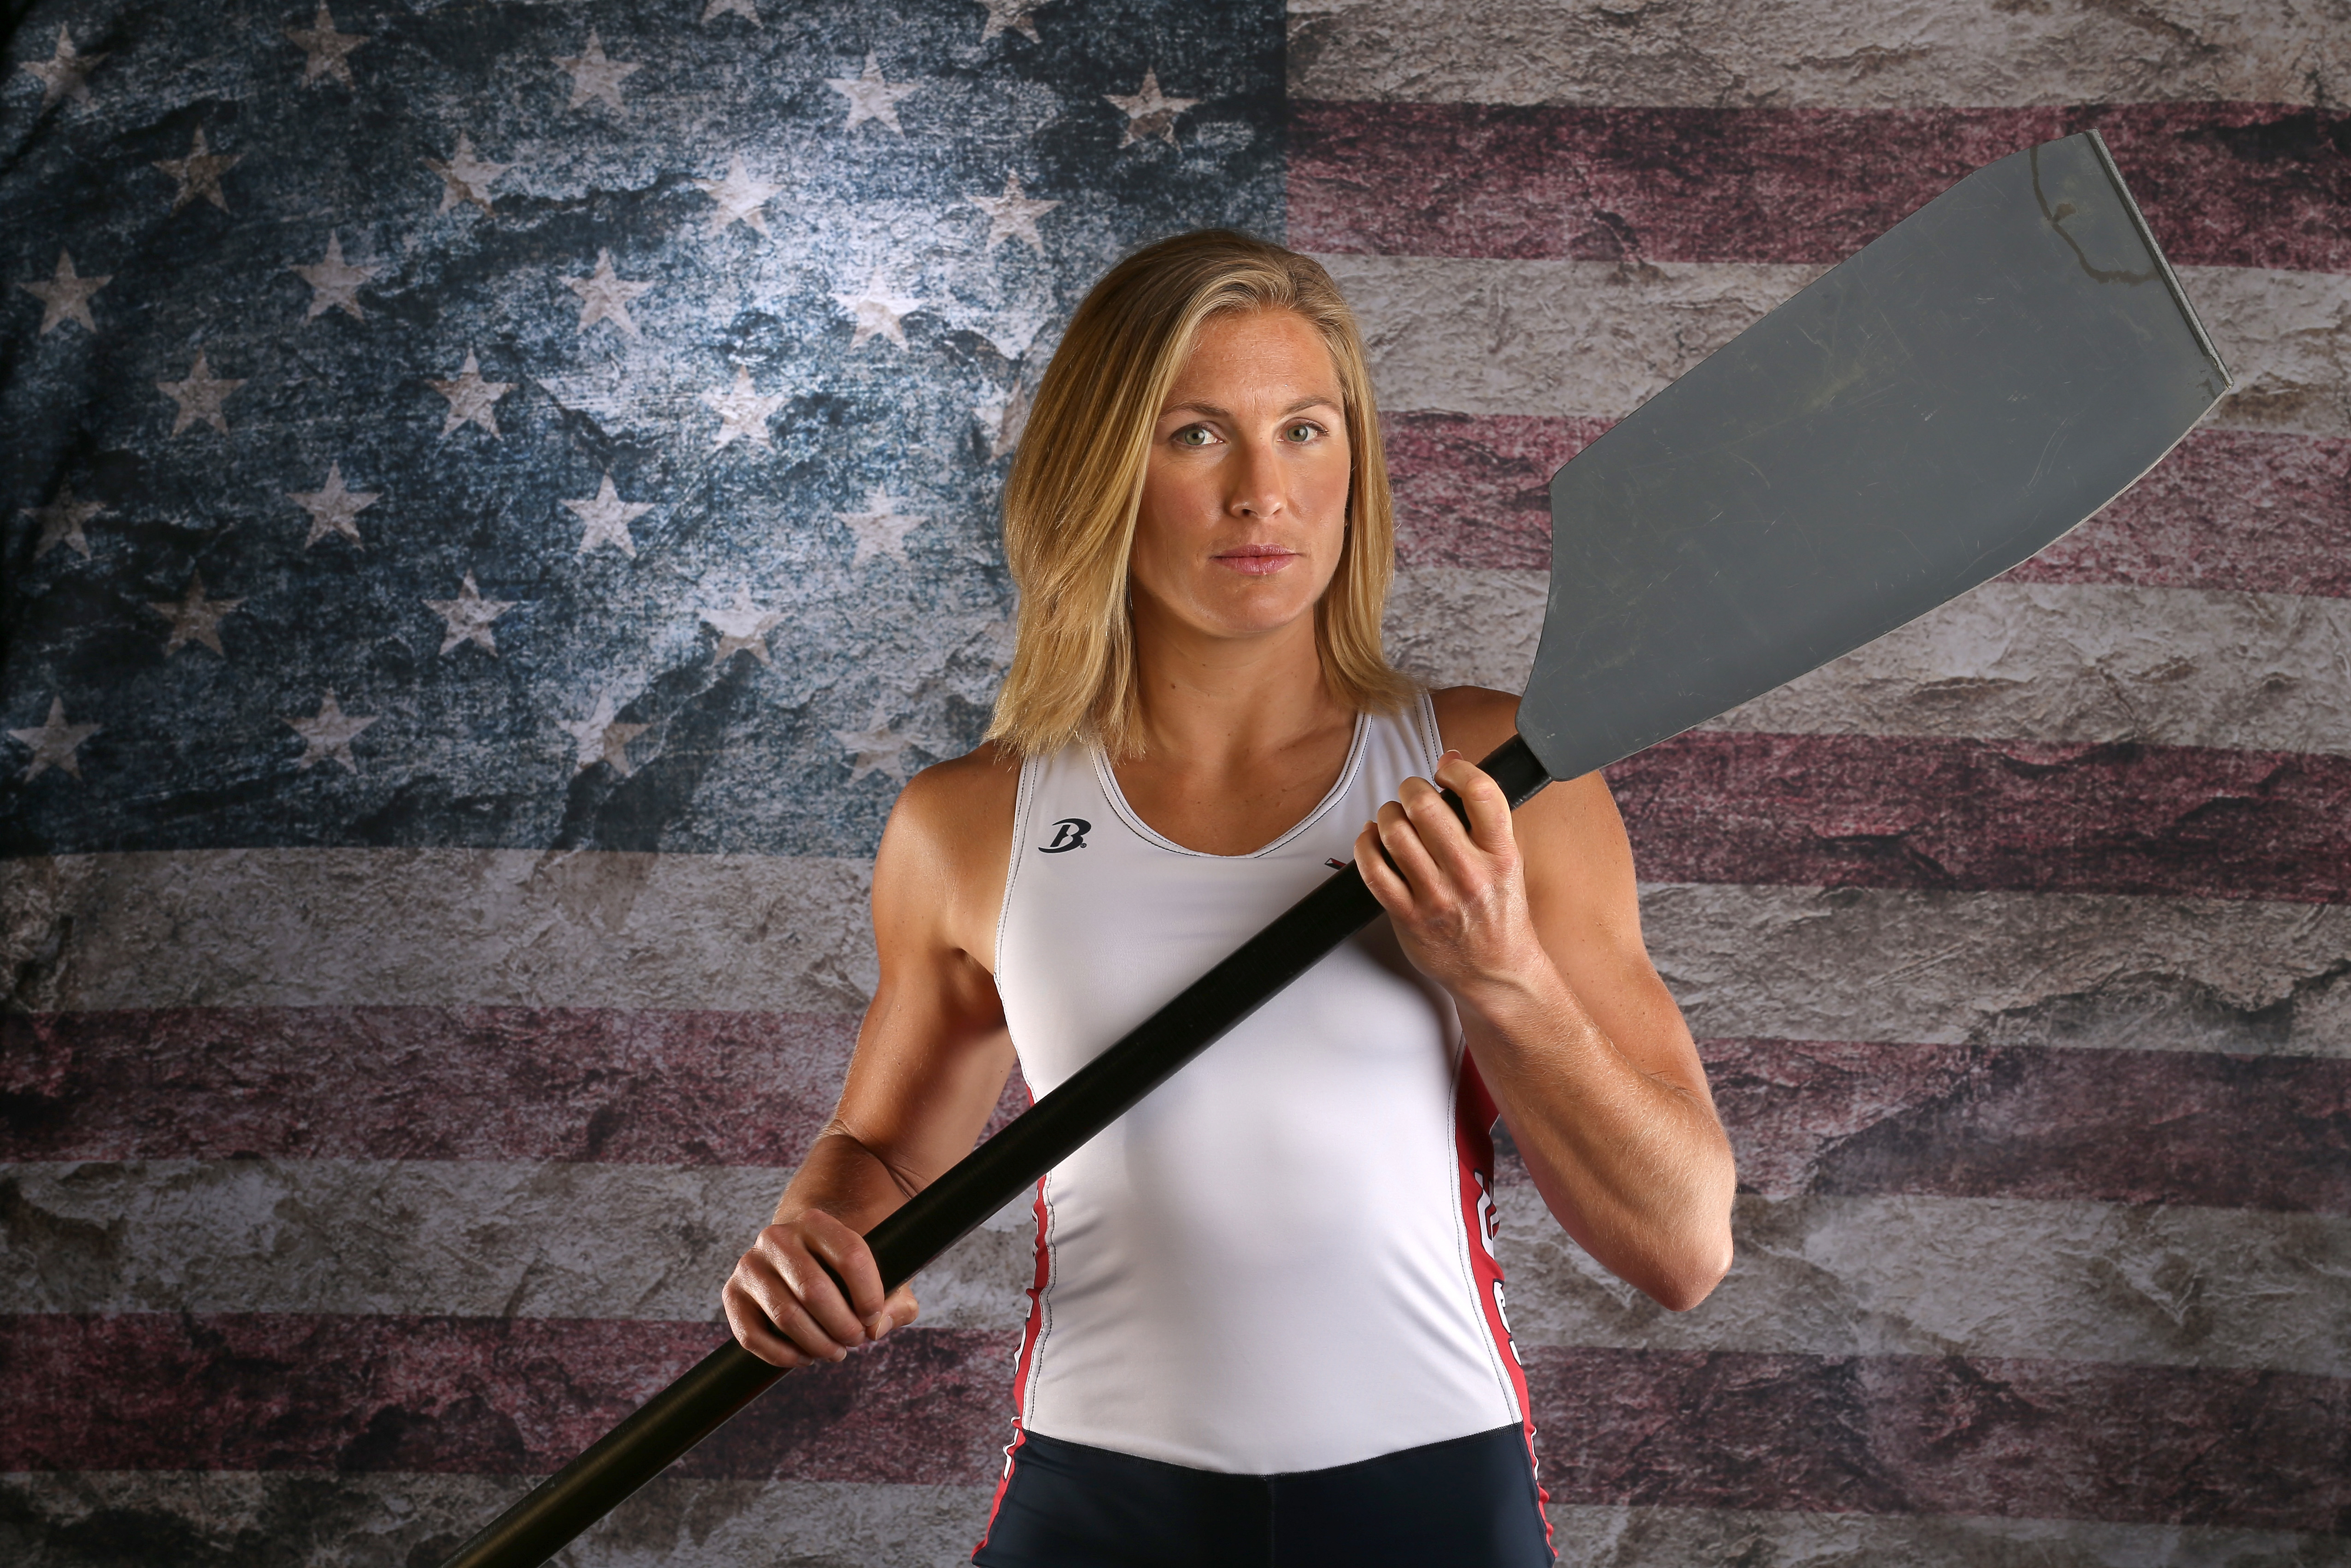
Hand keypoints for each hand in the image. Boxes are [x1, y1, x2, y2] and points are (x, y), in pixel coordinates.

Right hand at [724, 1208, 918, 1368]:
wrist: (799, 1256)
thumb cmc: (845, 1271)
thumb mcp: (878, 1274)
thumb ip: (895, 1301)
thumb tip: (877, 1328)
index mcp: (817, 1222)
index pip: (850, 1255)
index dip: (868, 1294)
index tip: (873, 1317)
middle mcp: (777, 1237)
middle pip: (814, 1290)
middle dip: (842, 1325)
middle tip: (856, 1340)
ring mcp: (750, 1264)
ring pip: (786, 1315)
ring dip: (817, 1343)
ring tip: (836, 1352)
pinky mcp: (732, 1294)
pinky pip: (752, 1335)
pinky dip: (783, 1355)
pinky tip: (806, 1358)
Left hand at [1354, 750, 1546, 1000]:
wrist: (1496, 971)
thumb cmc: (1500, 914)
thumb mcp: (1507, 859)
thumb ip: (1483, 815)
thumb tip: (1452, 760)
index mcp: (1500, 854)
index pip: (1480, 792)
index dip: (1456, 769)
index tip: (1446, 770)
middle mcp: (1469, 873)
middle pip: (1425, 806)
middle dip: (1411, 789)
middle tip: (1412, 793)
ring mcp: (1436, 896)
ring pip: (1394, 833)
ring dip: (1387, 814)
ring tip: (1393, 817)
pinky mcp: (1407, 916)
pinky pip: (1373, 869)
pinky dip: (1365, 844)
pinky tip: (1372, 839)